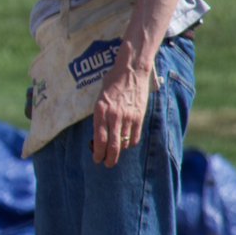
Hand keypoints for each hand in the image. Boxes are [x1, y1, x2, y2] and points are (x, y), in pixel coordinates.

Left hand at [91, 49, 151, 166]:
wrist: (131, 71)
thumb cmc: (112, 82)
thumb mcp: (99, 97)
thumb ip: (99, 115)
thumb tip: (98, 133)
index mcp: (100, 110)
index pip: (99, 138)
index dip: (98, 152)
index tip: (96, 159)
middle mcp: (113, 116)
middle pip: (112, 145)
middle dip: (109, 158)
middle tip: (106, 163)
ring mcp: (128, 117)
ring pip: (123, 143)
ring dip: (118, 150)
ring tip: (114, 152)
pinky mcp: (139, 117)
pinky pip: (134, 137)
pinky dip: (128, 143)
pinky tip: (125, 142)